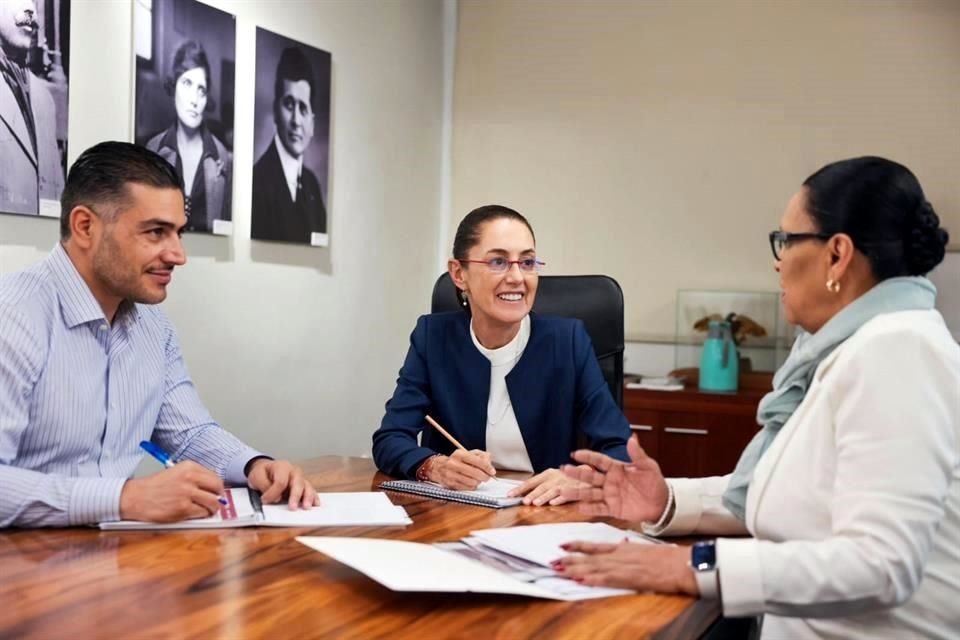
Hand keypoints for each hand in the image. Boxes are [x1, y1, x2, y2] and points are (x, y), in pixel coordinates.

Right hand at [120, 461, 224, 522]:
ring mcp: (186, 493)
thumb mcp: (176, 472)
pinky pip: (202, 513)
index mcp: (189, 467)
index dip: (218, 487)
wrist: (136, 497)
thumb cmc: (155, 487)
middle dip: (219, 497)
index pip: (215, 477)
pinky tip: (196, 513)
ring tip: (208, 510)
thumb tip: (213, 487)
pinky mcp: (182, 508)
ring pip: (213, 502)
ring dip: (212, 508)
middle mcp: (189, 478)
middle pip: (217, 488)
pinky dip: (201, 515)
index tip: (217, 492)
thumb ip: (195, 477)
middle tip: (216, 502)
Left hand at [247, 459, 318, 508]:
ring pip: (307, 487)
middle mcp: (294, 472)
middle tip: (292, 507)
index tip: (265, 500)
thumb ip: (263, 485)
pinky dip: (314, 498)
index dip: (273, 492)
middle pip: (297, 483)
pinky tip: (315, 504)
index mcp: (282, 466)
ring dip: (307, 497)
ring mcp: (300, 479)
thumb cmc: (263, 473)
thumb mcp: (256, 476)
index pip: (281, 481)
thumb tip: (274, 497)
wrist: (266, 470)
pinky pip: (311, 491)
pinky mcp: (303, 487)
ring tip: (306, 507)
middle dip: (295, 496)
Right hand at [429, 449, 495, 489]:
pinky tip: (472, 483)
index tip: (492, 472)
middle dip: (485, 476)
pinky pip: (467, 488)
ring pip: (472, 482)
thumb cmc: (457, 460)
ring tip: (478, 479)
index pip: (478, 461)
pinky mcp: (450, 484)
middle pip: (476, 473)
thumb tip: (489, 463)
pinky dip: (472, 486)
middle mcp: (454, 464)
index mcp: (459, 454)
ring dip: (478, 482)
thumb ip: (481, 456)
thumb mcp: (468, 453)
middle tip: (487, 477)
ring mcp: (451, 475)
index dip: (487, 467)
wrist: (438, 467)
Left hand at [508, 467, 589, 505]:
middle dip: (532, 494)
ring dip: (543, 497)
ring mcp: (564, 484)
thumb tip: (522, 494)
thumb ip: (539, 486)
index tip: (510, 495)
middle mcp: (554, 478)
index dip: (520, 488)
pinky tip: (553, 503)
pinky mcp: (574, 489)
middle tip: (523, 500)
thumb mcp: (552, 478)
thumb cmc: (567, 479)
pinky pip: (566, 495)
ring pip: (552, 491)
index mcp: (547, 474)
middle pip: (541, 486)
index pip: (530, 482)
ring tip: (535, 503)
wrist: (588, 474)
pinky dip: (559, 499)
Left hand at [554, 541, 696, 594]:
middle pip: (589, 557)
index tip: (562, 545)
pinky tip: (580, 580)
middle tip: (551, 561)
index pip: (595, 545)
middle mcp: (620, 554)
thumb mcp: (645, 549)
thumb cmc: (668, 558)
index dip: (577, 545)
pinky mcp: (630, 577)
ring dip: (574, 569)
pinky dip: (592, 579)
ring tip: (559, 570)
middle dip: (570, 560)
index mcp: (623, 547)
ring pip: (593, 567)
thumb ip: (630, 550)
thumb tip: (622, 546)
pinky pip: (606, 579)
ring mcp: (624, 565)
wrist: (683, 564)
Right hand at [558, 438, 669, 521]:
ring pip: (590, 493)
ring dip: (577, 492)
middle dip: (577, 473)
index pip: (599, 461)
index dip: (588, 457)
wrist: (662, 503)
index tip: (575, 453)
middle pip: (590, 477)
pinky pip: (599, 508)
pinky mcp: (613, 509)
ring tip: (563, 492)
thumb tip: (631, 438)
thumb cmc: (654, 482)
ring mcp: (610, 495)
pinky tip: (578, 507)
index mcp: (617, 468)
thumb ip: (638, 454)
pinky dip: (589, 509)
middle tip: (564, 469)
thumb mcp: (648, 466)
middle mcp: (609, 481)